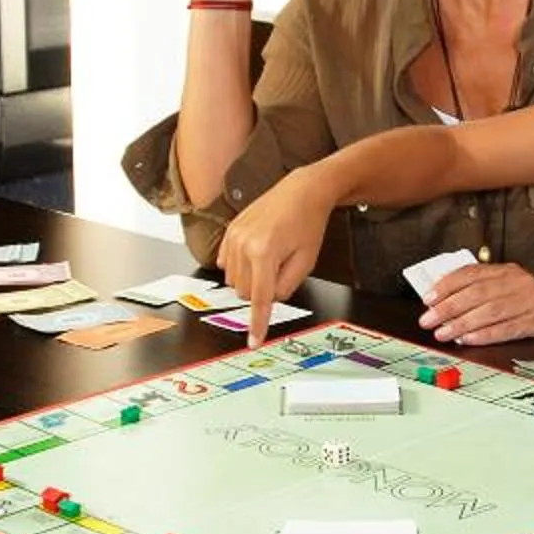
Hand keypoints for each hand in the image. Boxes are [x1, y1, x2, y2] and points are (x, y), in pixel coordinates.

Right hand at [222, 172, 330, 342]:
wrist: (301, 192)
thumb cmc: (308, 224)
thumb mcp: (306, 261)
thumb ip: (286, 286)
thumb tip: (269, 301)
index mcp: (265, 253)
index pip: (260, 298)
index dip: (258, 323)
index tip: (254, 341)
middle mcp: (244, 244)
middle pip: (246, 292)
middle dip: (262, 290)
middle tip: (281, 270)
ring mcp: (233, 237)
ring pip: (235, 281)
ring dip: (251, 279)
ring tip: (271, 257)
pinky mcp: (229, 232)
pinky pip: (226, 265)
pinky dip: (240, 267)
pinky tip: (256, 254)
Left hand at [419, 262, 533, 346]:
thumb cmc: (528, 304)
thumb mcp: (506, 289)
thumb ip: (479, 291)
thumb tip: (441, 302)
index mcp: (507, 270)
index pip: (471, 273)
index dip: (447, 285)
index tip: (428, 298)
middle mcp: (519, 282)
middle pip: (478, 293)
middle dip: (449, 307)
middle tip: (429, 320)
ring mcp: (530, 300)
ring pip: (490, 311)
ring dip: (462, 323)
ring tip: (444, 333)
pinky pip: (506, 328)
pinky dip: (484, 334)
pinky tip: (468, 339)